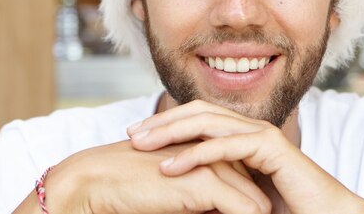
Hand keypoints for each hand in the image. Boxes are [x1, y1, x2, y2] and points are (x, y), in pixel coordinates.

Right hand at [14, 140, 270, 213]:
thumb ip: (202, 202)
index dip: (254, 207)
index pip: (249, 184)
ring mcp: (215, 166)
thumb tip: (231, 209)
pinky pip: (246, 210)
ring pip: (257, 203)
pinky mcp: (207, 181)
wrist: (101, 181)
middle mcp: (219, 156)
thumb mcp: (179, 196)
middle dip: (263, 212)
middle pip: (257, 192)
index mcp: (213, 155)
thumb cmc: (135, 191)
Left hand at [128, 100, 363, 213]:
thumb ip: (213, 182)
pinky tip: (169, 167)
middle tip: (130, 134)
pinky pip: (225, 146)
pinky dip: (194, 154)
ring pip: (207, 123)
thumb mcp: (236, 192)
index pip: (197, 118)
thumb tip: (180, 189)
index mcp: (241, 134)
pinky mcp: (271, 147)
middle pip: (197, 112)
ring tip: (140, 144)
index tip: (136, 136)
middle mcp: (249, 128)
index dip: (166, 122)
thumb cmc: (283, 208)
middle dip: (161, 121)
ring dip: (170, 131)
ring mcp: (261, 134)